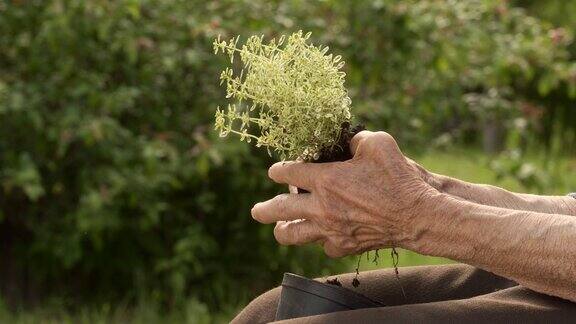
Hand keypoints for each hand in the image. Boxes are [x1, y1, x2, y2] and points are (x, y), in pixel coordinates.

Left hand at [251, 131, 438, 257]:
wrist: (417, 216)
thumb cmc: (398, 177)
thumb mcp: (377, 143)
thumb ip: (355, 140)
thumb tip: (346, 143)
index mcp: (326, 179)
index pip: (289, 172)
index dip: (278, 170)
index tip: (275, 171)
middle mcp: (322, 206)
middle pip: (279, 209)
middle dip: (264, 209)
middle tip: (256, 211)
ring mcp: (330, 229)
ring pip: (293, 234)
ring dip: (283, 230)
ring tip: (279, 228)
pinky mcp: (343, 246)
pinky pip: (322, 245)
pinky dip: (319, 239)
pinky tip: (321, 234)